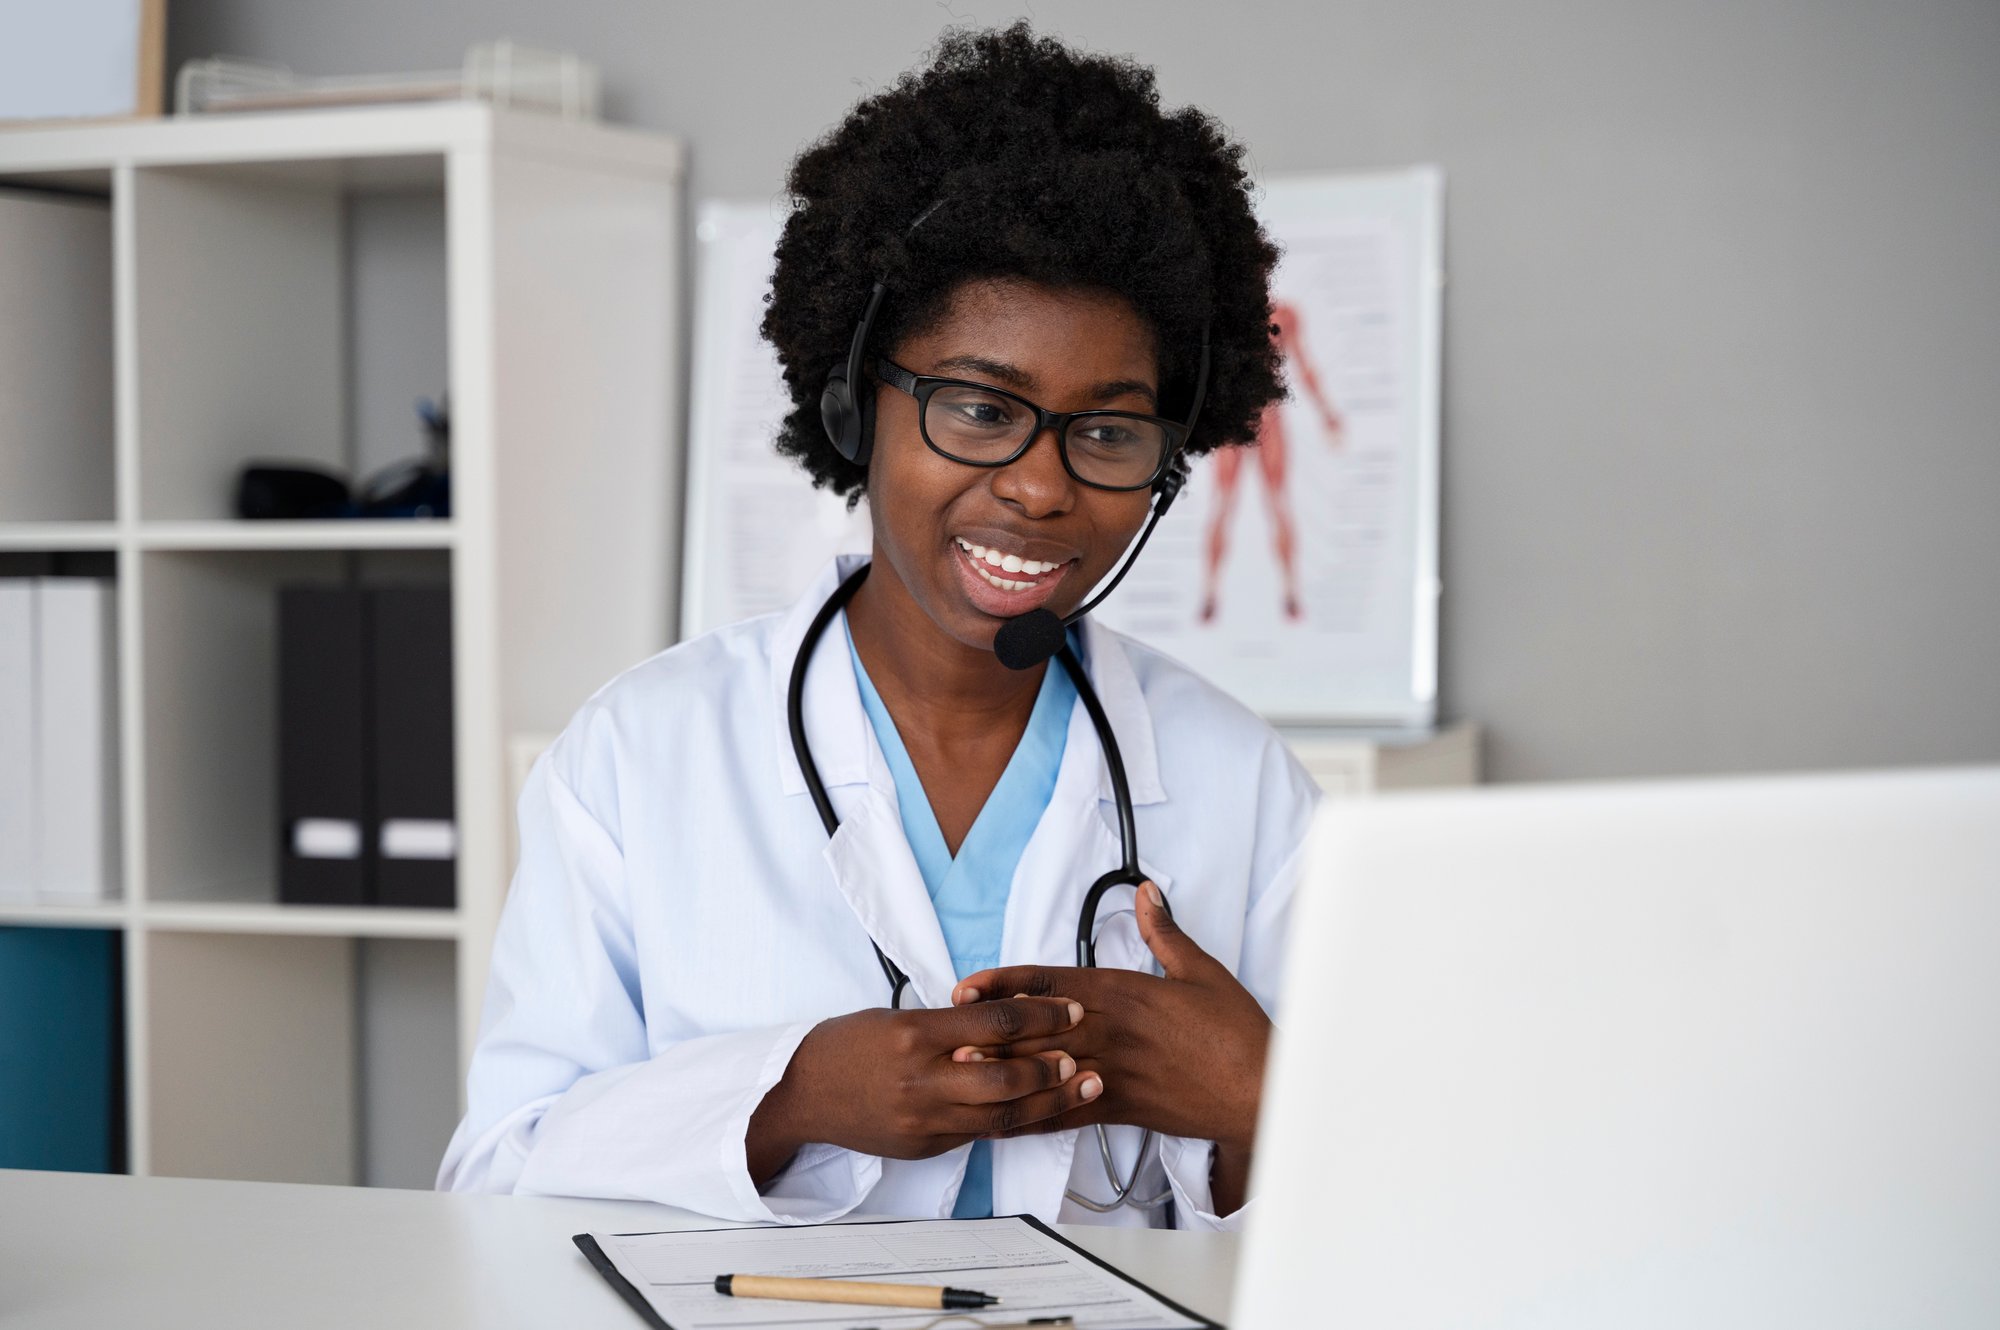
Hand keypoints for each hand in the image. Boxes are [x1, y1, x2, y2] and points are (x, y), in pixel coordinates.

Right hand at [745, 997, 1101, 1183]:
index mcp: (913, 1034)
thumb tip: (1003, 1018)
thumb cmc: (847, 1046)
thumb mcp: (895, 1016)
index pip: (993, 1022)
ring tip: (1084, 1087)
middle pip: (1004, 1078)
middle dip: (1052, 1068)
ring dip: (1049, 1102)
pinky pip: (981, 1133)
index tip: (1070, 1008)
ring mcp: (924, 1120)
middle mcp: (921, 1080)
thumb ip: (949, 1022)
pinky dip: (1015, 1121)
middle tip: (1084, 1055)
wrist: (803, 1095)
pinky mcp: (926, 1146)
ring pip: (1002, 1115)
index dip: (1040, 1015)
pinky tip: (1043, 1111)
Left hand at [950, 884, 1269, 1154]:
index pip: (1052, 983)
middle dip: (989, 1028)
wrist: (1260, 1088)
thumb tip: (1146, 893)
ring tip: (959, 1071)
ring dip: (1000, 1069)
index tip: (968, 985)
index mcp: (1125, 993)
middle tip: (945, 1029)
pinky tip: (1006, 1119)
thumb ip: (1165, 933)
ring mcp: (1112, 1072)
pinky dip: (1035, 1115)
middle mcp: (1111, 1031)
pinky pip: (1069, 1113)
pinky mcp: (1121, 1107)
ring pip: (1045, 1069)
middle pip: (1037, 1027)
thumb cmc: (1235, 1031)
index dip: (1006, 983)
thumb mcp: (1202, 971)